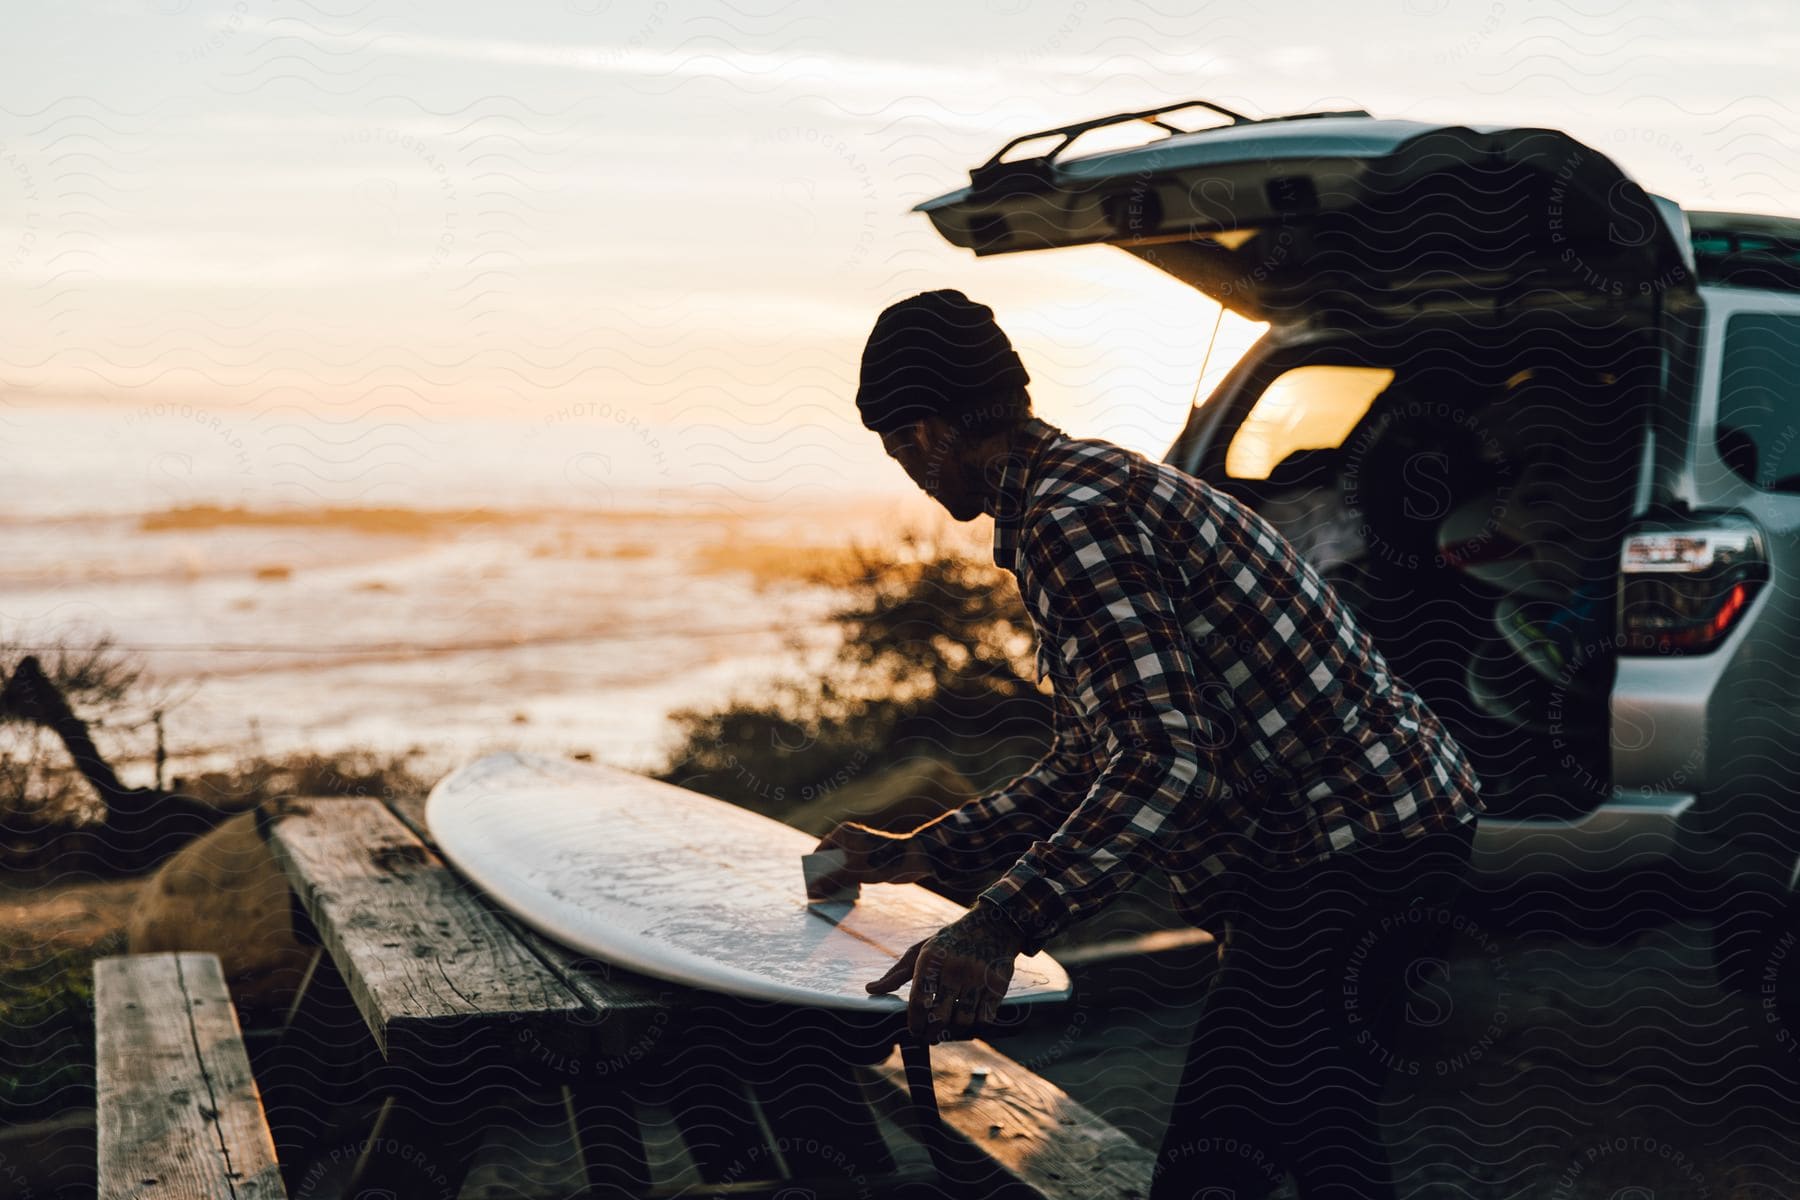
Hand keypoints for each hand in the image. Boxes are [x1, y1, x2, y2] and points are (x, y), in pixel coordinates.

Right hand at [807, 821, 931, 898]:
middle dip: (827, 875)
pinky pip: (854, 870)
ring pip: (843, 866)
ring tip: (833, 895)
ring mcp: (861, 849)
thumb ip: (832, 881)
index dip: (815, 865)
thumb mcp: (853, 873)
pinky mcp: (870, 859)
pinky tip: (851, 893)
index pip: (822, 849)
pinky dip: (851, 880)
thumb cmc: (882, 860)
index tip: (810, 881)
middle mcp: (851, 838)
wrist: (913, 859)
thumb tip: (813, 891)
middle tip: (820, 891)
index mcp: (844, 833)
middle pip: (832, 858)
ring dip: (839, 880)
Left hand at [865, 900, 1022, 1041]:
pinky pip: (984, 1017)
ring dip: (955, 1029)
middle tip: (929, 1037)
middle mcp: (954, 969)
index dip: (914, 1023)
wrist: (992, 925)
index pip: (918, 1002)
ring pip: (963, 1021)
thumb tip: (870, 989)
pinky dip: (976, 1022)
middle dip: (932, 1033)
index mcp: (931, 960)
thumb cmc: (949, 941)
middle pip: (939, 1017)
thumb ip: (896, 974)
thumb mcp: (921, 951)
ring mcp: (977, 978)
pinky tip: (970, 1017)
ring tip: (949, 1026)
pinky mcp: (997, 985)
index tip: (913, 1031)